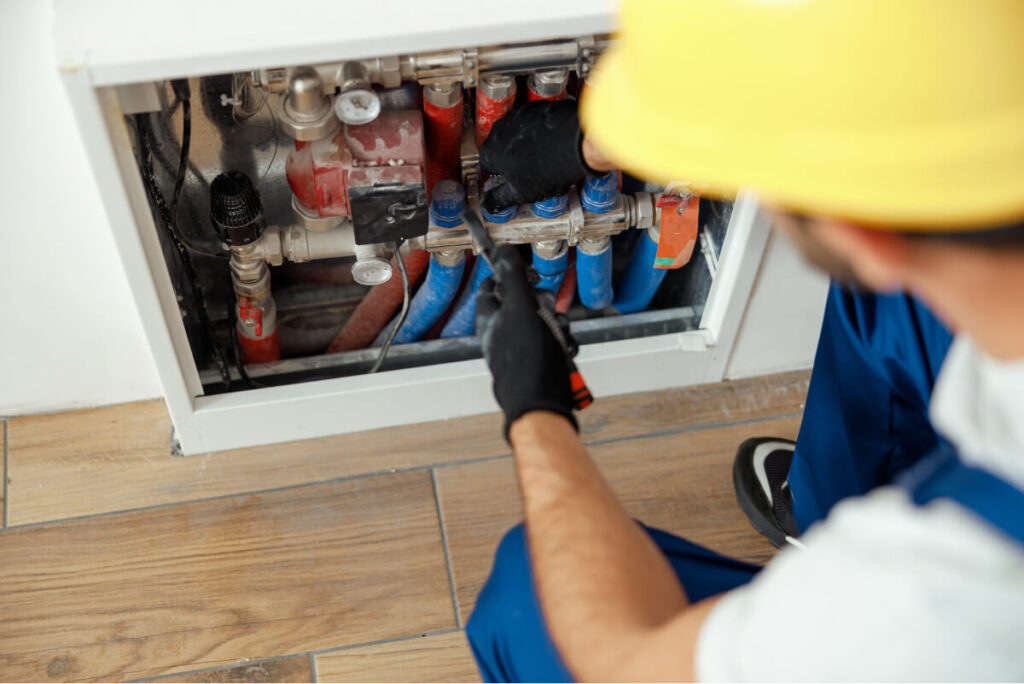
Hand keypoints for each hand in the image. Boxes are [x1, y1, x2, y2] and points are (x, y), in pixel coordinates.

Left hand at [475, 245, 577, 438]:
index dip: (507, 274)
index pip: (492, 285)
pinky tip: (566, 351)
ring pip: (543, 321)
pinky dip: (562, 343)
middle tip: (548, 308)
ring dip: (557, 324)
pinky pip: (552, 342)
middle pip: (524, 301)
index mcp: (489, 318)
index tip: (524, 270)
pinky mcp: (537, 361)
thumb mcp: (520, 307)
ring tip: (559, 336)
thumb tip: (503, 248)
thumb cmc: (525, 356)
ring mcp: (520, 347)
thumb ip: (513, 276)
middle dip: (543, 302)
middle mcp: (501, 332)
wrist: (540, 401)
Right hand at [480, 99, 591, 213]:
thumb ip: (500, 199)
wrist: (576, 143)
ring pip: (518, 135)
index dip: (500, 177)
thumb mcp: (521, 193)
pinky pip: (534, 123)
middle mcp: (499, 129)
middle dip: (513, 160)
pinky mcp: (537, 107)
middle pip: (502, 149)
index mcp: (490, 151)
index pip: (487, 167)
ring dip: (527, 145)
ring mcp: (519, 116)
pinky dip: (541, 133)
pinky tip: (554, 145)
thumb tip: (489, 205)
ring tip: (545, 159)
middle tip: (530, 172)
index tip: (511, 181)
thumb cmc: (547, 167)